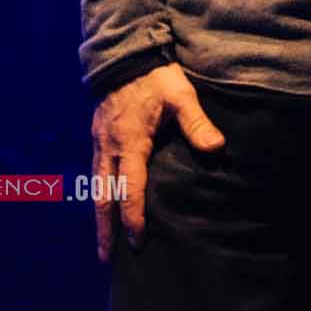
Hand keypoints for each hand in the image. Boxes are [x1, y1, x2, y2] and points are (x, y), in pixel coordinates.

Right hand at [90, 63, 224, 260]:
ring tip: (103, 241)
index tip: (138, 241)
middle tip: (107, 258)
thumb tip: (214, 149)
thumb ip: (196, 123)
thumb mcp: (181, 95)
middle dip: (106, 228)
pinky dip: (98, 194)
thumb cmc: (155, 75)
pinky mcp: (98, 135)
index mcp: (130, 141)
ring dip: (99, 215)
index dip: (133, 218)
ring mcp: (100, 141)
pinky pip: (96, 171)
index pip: (130, 188)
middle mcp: (109, 146)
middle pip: (104, 195)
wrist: (123, 52)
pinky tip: (103, 204)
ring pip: (96, 185)